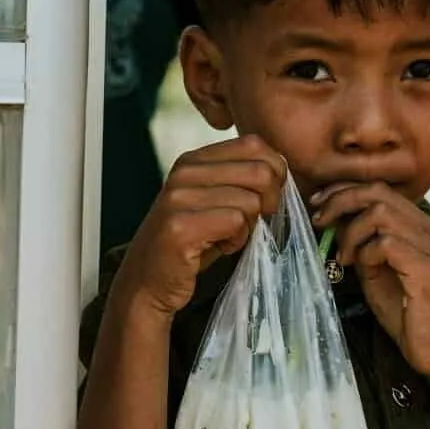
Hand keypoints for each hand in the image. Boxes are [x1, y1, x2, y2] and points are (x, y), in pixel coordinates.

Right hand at [114, 135, 286, 317]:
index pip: (254, 144)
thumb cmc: (190, 245)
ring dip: (248, 227)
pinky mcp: (181, 227)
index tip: (263, 199)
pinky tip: (218, 248)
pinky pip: (236, 222)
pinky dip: (237, 241)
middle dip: (268, 202)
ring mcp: (179, 198)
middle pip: (260, 172)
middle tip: (250, 223)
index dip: (274, 173)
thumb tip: (282, 169)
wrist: (147, 283)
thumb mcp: (212, 201)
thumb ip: (239, 179)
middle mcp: (183, 173)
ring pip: (251, 201)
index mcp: (192, 160)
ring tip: (225, 238)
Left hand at [311, 183, 429, 380]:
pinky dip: (365, 253)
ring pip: (381, 213)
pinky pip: (387, 243)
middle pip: (378, 192)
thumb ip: (361, 245)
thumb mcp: (376, 272)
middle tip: (320, 223)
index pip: (380, 190)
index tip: (318, 205)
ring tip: (344, 257)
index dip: (344, 191)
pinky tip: (359, 269)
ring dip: (352, 232)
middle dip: (340, 201)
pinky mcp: (429, 269)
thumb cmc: (408, 315)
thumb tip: (334, 222)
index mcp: (421, 228)